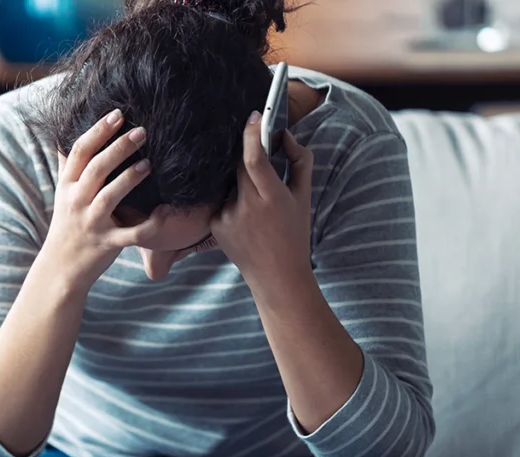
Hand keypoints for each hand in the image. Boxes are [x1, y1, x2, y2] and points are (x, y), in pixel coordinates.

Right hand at [44, 109, 165, 287]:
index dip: (97, 130)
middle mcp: (76, 202)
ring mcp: (92, 223)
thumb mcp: (63, 194)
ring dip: (129, 178)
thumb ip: (68, 167)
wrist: (61, 268)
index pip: (79, 152)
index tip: (118, 114)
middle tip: (141, 131)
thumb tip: (66, 134)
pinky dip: (151, 224)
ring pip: (110, 197)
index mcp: (67, 186)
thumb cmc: (68, 226)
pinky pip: (132, 234)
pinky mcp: (108, 243)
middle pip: (96, 169)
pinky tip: (166, 211)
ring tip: (148, 163)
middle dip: (118, 148)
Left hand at [210, 111, 314, 288]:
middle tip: (257, 148)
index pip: (254, 157)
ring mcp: (227, 217)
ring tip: (257, 201)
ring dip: (241, 181)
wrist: (277, 276)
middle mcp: (246, 206)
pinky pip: (222, 199)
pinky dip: (233, 199)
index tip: (255, 116)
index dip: (252, 132)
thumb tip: (285, 135)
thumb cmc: (294, 234)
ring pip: (231, 181)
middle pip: (239, 164)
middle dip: (248, 153)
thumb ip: (299, 161)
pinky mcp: (215, 225)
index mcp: (272, 198)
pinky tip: (246, 217)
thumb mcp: (304, 198)